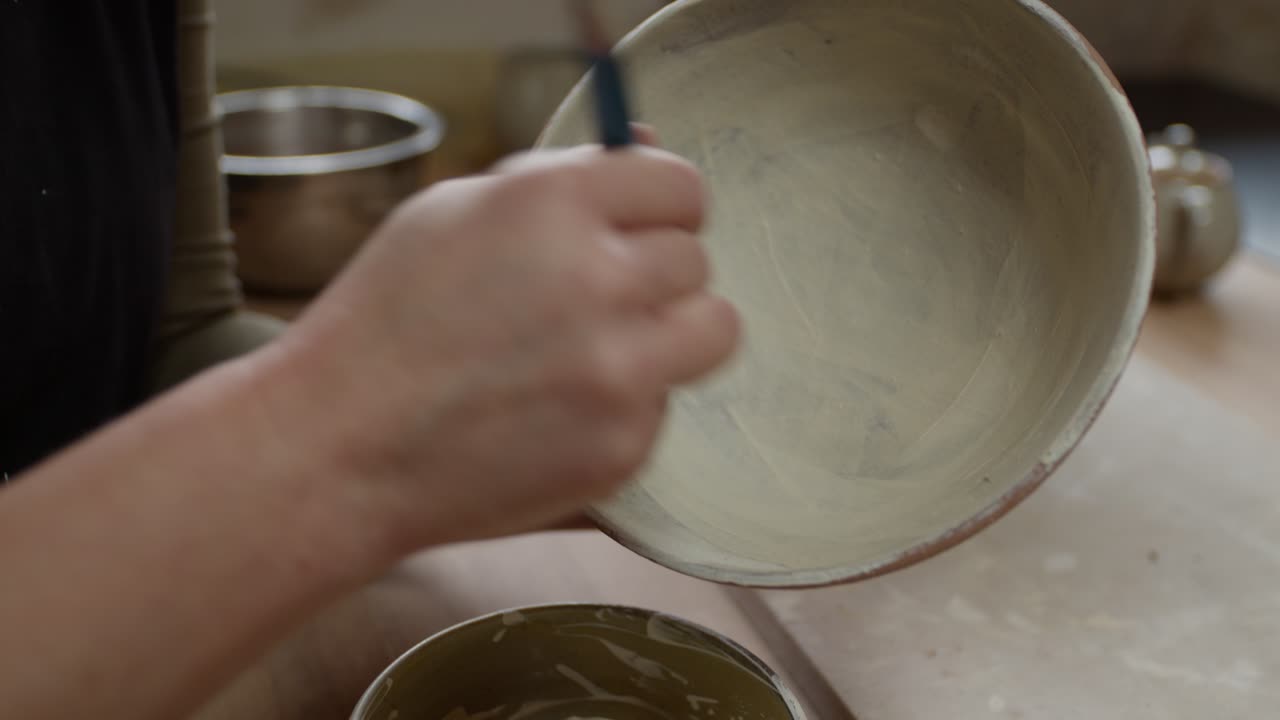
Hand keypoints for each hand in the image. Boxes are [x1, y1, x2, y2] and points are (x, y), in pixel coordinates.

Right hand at [274, 127, 739, 554]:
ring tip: (602, 350)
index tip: (640, 227)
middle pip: (694, 258)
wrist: (342, 448)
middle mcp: (597, 280)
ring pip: (712, 329)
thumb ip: (557, 178)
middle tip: (595, 299)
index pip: (676, 184)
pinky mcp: (623, 445)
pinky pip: (665, 404)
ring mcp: (617, 371)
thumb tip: (646, 148)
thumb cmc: (386, 322)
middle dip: (652, 273)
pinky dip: (627, 404)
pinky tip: (559, 411)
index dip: (658, 205)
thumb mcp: (452, 213)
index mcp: (553, 204)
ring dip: (669, 333)